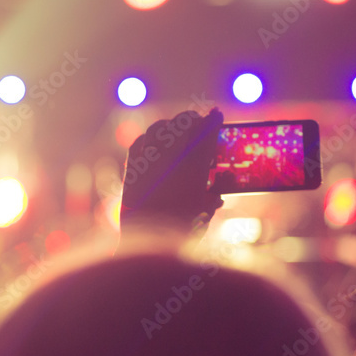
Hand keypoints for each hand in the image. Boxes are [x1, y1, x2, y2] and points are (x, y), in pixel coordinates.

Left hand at [121, 108, 224, 231]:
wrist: (146, 241)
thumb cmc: (181, 229)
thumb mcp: (205, 212)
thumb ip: (215, 193)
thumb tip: (224, 183)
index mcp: (195, 167)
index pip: (206, 133)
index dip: (212, 121)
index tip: (216, 114)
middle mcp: (170, 158)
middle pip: (182, 124)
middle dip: (192, 120)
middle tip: (198, 120)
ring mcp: (147, 160)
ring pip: (159, 128)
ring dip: (170, 126)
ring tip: (177, 130)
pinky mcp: (131, 167)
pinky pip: (140, 142)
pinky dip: (149, 138)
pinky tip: (154, 142)